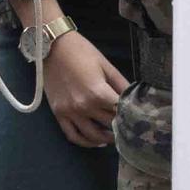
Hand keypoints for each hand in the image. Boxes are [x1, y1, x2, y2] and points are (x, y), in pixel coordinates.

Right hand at [43, 31, 127, 148]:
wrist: (51, 46)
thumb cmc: (81, 52)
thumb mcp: (106, 66)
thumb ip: (121, 84)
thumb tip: (134, 99)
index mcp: (98, 93)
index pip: (121, 112)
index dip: (131, 116)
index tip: (138, 118)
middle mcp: (84, 106)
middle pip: (109, 124)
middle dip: (121, 126)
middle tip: (130, 127)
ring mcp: (70, 112)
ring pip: (92, 136)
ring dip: (106, 139)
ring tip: (115, 137)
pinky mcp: (59, 114)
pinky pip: (73, 136)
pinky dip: (85, 142)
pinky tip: (95, 141)